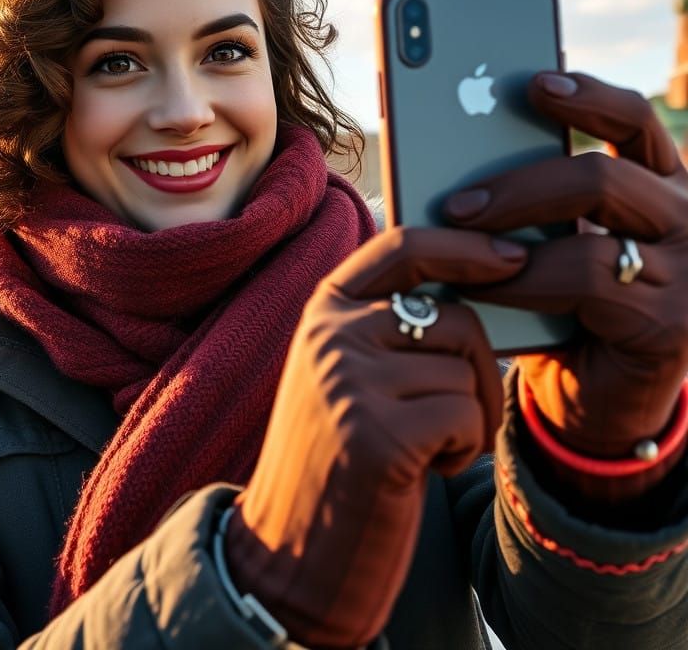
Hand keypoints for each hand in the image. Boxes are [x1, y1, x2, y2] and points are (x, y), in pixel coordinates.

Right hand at [223, 227, 523, 647]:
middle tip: (454, 416)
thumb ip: (387, 324)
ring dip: (467, 417)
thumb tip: (476, 284)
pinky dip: (463, 450)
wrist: (288, 553)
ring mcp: (348, 380)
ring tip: (423, 449)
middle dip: (476, 368)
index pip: (403, 246)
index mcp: (322, 310)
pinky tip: (422, 472)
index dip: (463, 245)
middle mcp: (330, 335)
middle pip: (454, 315)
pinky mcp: (376, 434)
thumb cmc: (335, 460)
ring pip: (464, 370)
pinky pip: (466, 415)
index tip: (511, 256)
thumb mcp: (347, 373)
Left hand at [444, 71, 687, 457]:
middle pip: (603, 175)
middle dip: (518, 184)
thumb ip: (535, 196)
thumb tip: (459, 145)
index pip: (635, 122)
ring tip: (457, 236)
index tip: (533, 82)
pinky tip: (479, 285)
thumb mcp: (553, 239)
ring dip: (513, 232)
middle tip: (457, 201)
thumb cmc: (563, 302)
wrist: (598, 394)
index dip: (588, 97)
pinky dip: (521, 282)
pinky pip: (585, 283)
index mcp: (661, 185)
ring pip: (592, 232)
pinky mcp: (672, 324)